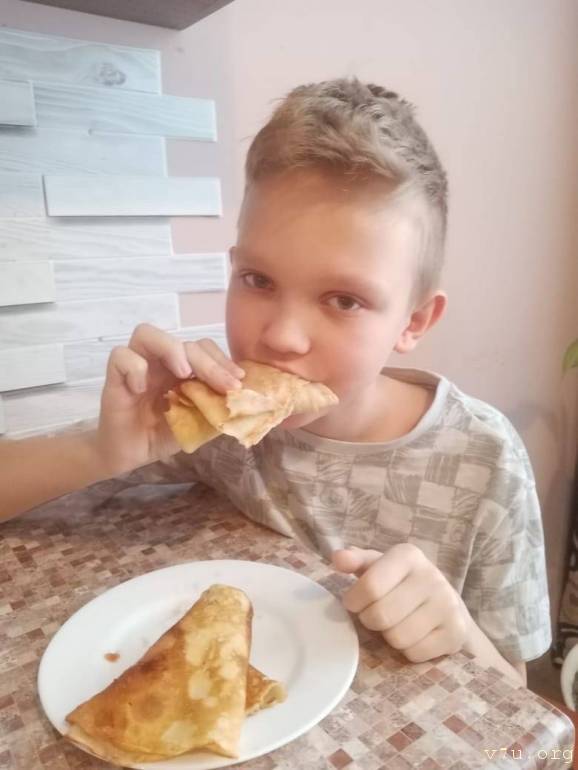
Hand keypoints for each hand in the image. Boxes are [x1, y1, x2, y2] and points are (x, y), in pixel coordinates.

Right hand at [94, 323, 244, 475]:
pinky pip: (120, 356)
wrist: (130, 455)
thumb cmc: (163, 434)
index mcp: (182, 367)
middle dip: (208, 361)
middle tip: (224, 385)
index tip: (238, 382)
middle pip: (182, 340)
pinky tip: (142, 390)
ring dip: (170, 349)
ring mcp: (137, 367)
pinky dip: (133, 367)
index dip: (222, 360)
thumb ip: (217, 407)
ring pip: (146, 333)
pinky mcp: (114, 378)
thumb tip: (246, 402)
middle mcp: (160, 361)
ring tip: (183, 373)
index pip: (203, 347)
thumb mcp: (198, 422)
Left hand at [332, 544, 471, 662]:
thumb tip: (337, 558)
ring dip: (389, 637)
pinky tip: (414, 636)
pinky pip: (416, 653)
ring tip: (395, 624)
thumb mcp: (377, 566)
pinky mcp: (456, 632)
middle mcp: (432, 576)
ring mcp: (448, 604)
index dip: (354, 601)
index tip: (355, 603)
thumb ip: (354, 561)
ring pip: (398, 638)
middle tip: (375, 616)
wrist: (445, 603)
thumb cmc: (400, 583)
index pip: (370, 586)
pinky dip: (408, 651)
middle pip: (381, 615)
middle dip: (370, 620)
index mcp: (408, 555)